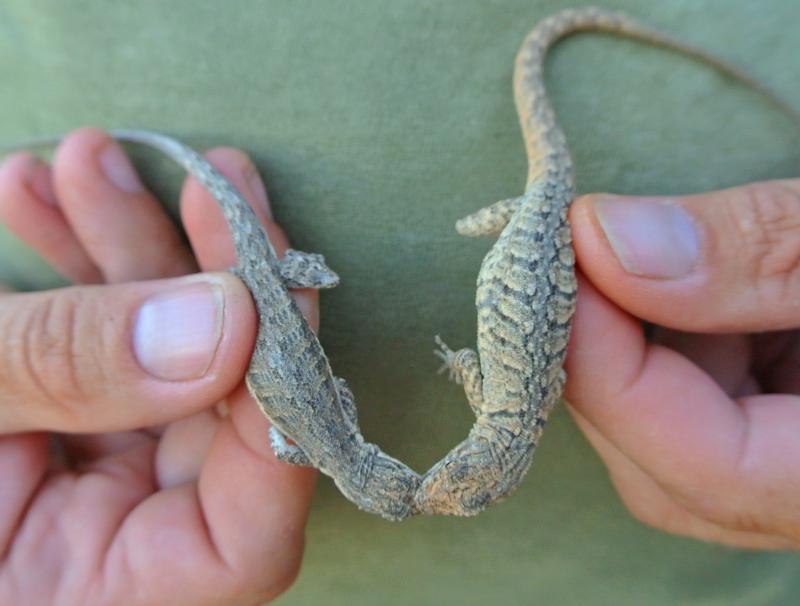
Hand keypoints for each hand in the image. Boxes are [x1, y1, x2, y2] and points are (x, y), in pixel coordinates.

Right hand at [0, 128, 314, 603]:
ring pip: (167, 366)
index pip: (245, 539)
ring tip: (86, 160)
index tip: (266, 281)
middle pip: (217, 418)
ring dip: (132, 252)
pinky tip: (35, 195)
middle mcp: (103, 551)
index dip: (280, 411)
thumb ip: (68, 371)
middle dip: (207, 282)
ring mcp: (85, 488)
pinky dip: (79, 271)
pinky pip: (103, 351)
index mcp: (83, 601)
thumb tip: (231, 320)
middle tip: (200, 180)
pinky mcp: (58, 430)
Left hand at [566, 179, 799, 548]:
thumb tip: (602, 240)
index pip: (715, 471)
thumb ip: (758, 249)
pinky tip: (693, 292)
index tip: (570, 260)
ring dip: (640, 354)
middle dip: (611, 366)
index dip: (618, 372)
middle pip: (674, 481)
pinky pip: (709, 418)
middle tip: (583, 257)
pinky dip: (678, 351)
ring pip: (676, 455)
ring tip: (651, 261)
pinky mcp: (796, 438)